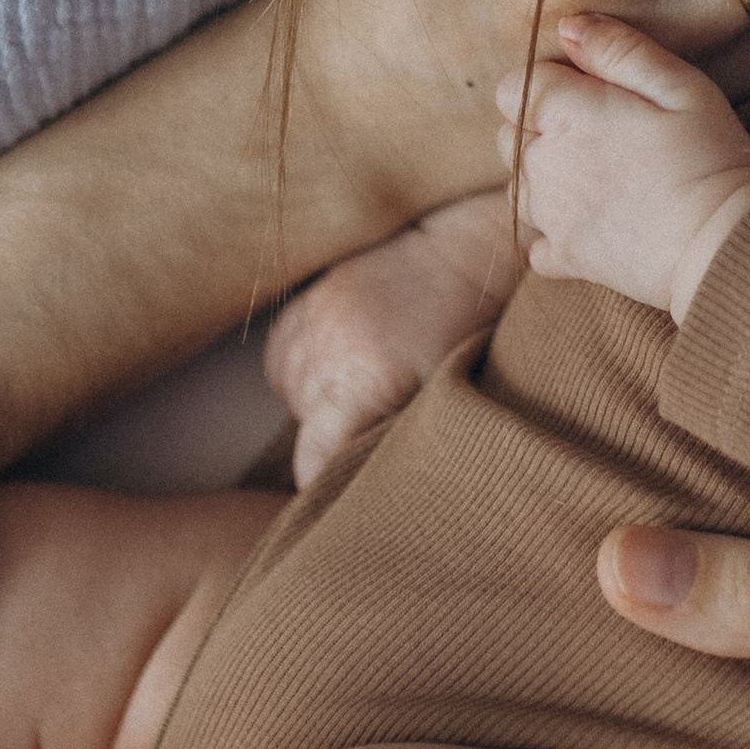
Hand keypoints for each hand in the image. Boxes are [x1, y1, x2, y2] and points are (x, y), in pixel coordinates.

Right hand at [263, 194, 518, 487]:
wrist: (460, 254)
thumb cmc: (465, 333)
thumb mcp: (438, 397)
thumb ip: (391, 439)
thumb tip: (365, 486)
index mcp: (358, 381)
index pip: (313, 460)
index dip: (325, 483)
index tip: (341, 494)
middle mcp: (322, 351)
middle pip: (303, 431)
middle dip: (335, 440)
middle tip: (379, 425)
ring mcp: (306, 322)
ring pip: (292, 397)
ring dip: (320, 404)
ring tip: (367, 386)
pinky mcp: (298, 304)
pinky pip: (284, 361)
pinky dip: (308, 372)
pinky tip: (344, 364)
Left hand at [500, 17, 749, 319]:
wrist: (725, 245)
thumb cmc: (710, 157)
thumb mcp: (680, 85)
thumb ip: (619, 50)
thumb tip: (568, 26)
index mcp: (566, 116)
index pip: (514, 87)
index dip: (547, 84)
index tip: (591, 93)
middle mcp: (544, 166)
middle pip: (510, 136)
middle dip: (541, 128)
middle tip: (603, 134)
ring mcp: (550, 217)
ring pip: (518, 187)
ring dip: (543, 178)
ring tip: (599, 177)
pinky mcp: (565, 259)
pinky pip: (536, 242)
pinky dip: (554, 232)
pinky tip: (591, 223)